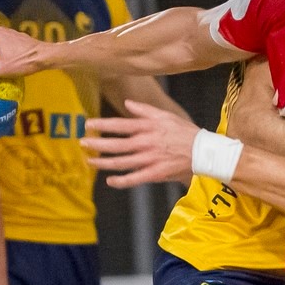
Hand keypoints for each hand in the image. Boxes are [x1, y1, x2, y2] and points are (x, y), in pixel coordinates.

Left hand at [82, 99, 201, 187]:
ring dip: (102, 162)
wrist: (203, 152)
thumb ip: (144, 109)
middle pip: (115, 144)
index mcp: (147, 127)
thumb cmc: (184, 132)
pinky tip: (109, 180)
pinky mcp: (154, 174)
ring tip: (89, 161)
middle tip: (82, 143)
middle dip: (96, 144)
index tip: (87, 124)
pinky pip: (133, 179)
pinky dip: (119, 181)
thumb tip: (127, 103)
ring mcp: (148, 159)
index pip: (119, 125)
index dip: (101, 124)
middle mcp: (145, 143)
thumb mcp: (165, 115)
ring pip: (120, 162)